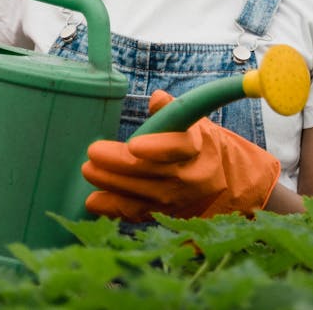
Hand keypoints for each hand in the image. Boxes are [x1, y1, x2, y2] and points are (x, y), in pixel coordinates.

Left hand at [82, 90, 280, 221]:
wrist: (224, 184)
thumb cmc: (200, 146)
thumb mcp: (195, 123)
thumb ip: (173, 110)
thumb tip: (157, 98)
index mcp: (197, 147)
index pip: (178, 147)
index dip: (156, 147)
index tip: (134, 144)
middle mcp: (189, 176)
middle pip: (151, 172)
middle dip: (118, 164)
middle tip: (94, 153)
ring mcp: (176, 199)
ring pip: (140, 194)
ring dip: (111, 183)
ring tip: (89, 170)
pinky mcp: (163, 214)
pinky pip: (136, 213)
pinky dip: (113, 208)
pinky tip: (94, 201)